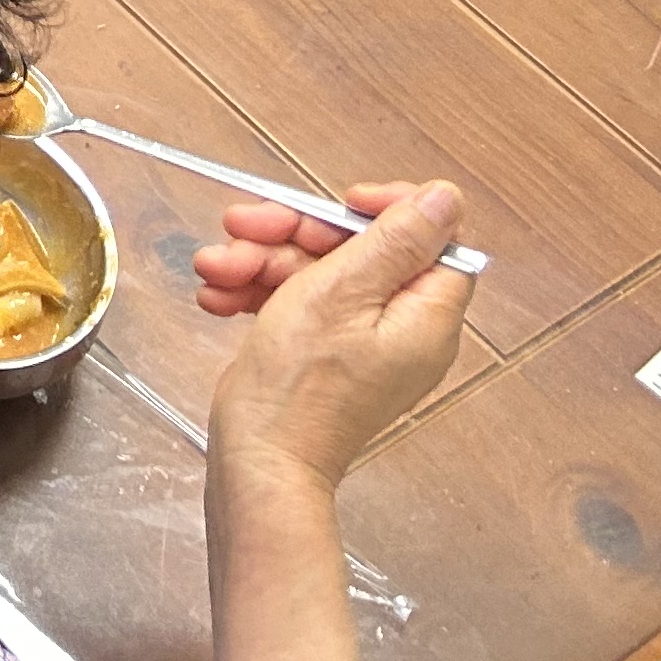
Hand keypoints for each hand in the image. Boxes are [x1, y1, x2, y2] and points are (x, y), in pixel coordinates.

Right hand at [195, 182, 476, 495]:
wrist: (258, 461)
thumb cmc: (300, 385)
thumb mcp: (342, 293)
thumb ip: (395, 241)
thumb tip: (445, 198)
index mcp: (426, 315)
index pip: (429, 238)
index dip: (384, 211)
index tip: (340, 204)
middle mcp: (402, 327)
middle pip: (360, 248)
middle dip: (295, 233)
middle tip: (245, 228)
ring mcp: (360, 341)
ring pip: (318, 270)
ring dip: (262, 259)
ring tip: (215, 268)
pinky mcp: (323, 351)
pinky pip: (298, 301)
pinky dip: (258, 290)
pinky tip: (219, 295)